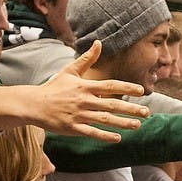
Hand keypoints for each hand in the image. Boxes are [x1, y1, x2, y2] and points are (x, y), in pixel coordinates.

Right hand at [31, 41, 150, 141]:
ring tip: (137, 125)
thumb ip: (87, 59)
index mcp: (85, 86)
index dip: (126, 88)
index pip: (110, 86)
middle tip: (146, 112)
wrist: (34, 104)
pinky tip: (118, 138)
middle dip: (130, 109)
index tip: (141, 91)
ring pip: (104, 120)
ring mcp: (78, 115)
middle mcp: (84, 100)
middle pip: (111, 105)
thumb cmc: (54, 87)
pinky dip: (104, 136)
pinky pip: (91, 133)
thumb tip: (99, 42)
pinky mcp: (72, 128)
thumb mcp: (70, 71)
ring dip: (122, 123)